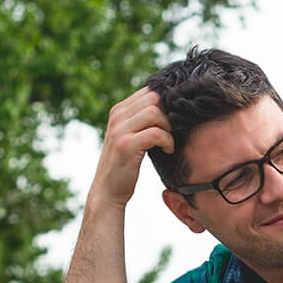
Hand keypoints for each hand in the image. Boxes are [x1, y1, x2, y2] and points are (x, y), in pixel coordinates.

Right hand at [92, 87, 172, 208]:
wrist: (107, 191)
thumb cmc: (124, 166)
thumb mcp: (130, 137)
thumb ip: (141, 121)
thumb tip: (168, 109)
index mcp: (119, 111)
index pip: (149, 91)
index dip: (166, 103)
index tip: (174, 120)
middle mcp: (117, 116)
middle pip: (153, 98)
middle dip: (168, 114)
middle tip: (172, 132)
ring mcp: (120, 130)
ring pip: (155, 112)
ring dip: (168, 128)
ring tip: (168, 142)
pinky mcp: (126, 145)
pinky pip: (156, 133)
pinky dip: (167, 141)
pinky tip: (167, 150)